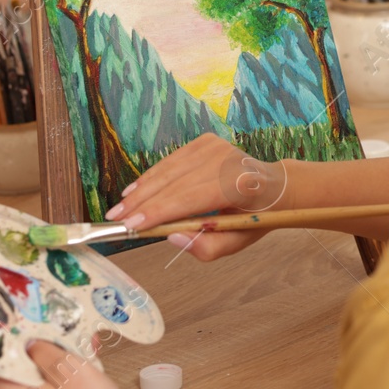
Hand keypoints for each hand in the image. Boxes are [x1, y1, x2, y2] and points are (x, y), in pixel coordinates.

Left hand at [0, 341, 187, 388]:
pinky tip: (85, 366)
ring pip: (32, 379)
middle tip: (56, 324)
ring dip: (52, 359)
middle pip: (11, 369)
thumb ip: (43, 351)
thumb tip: (27, 343)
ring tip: (83, 343)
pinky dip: (59, 378)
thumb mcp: (69, 369)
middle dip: (32, 344)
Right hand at [106, 135, 288, 260]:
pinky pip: (170, 162)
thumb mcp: (238, 241)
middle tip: (115, 221)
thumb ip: (208, 248)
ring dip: (141, 190)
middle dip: (142, 203)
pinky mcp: (204, 141)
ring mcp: (214, 146)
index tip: (132, 226)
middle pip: (175, 183)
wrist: (272, 185)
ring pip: (168, 170)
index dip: (159, 211)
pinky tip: (134, 192)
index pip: (191, 197)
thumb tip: (171, 238)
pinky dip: (151, 177)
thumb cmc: (254, 216)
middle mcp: (226, 159)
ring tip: (119, 210)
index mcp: (239, 184)